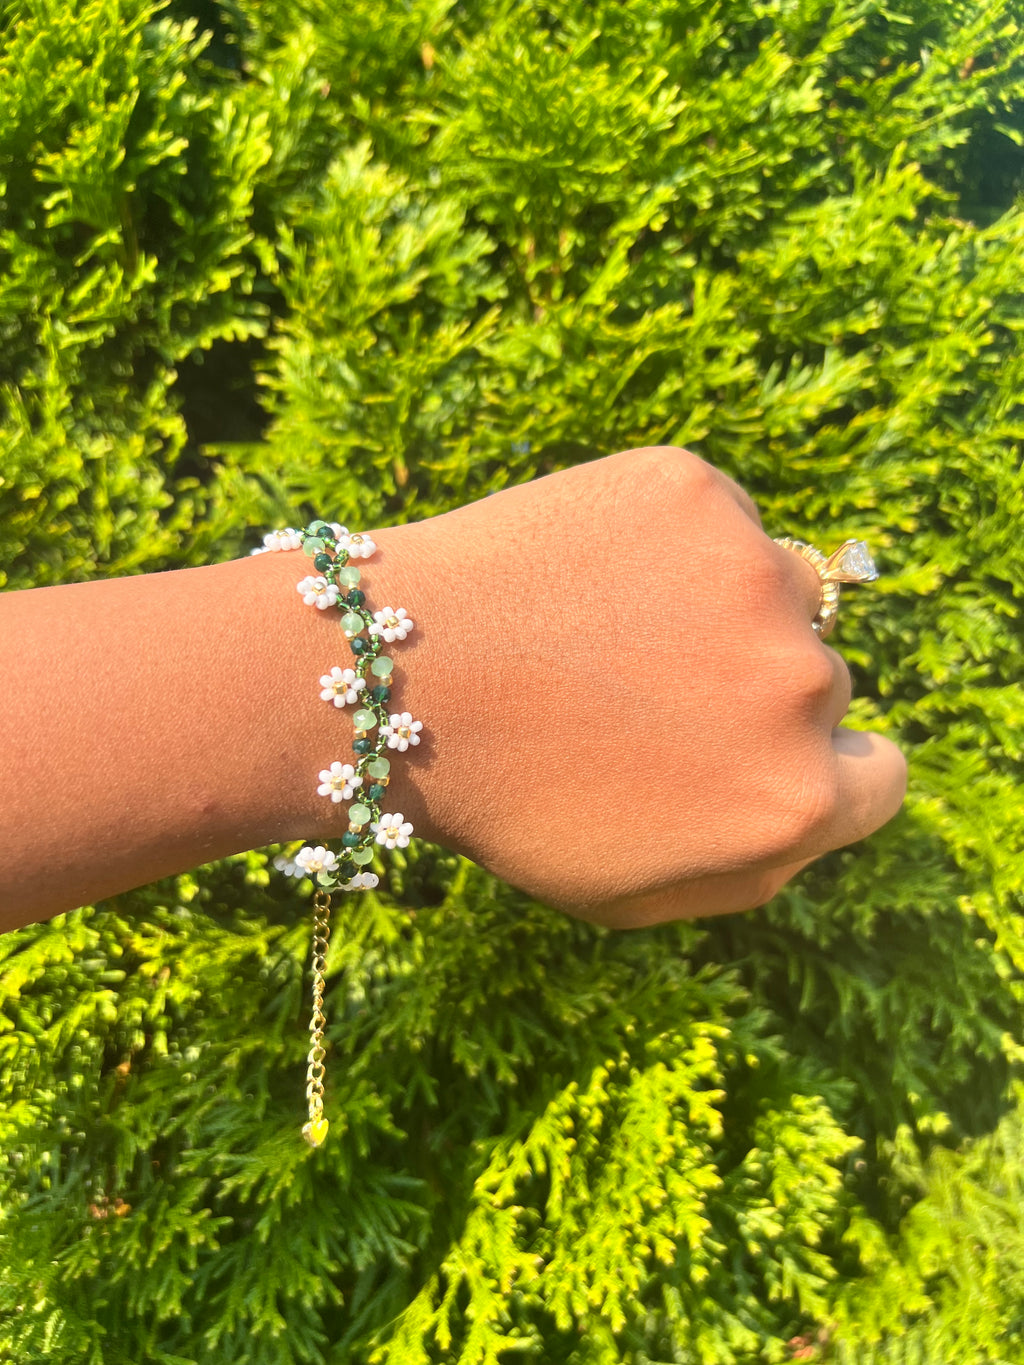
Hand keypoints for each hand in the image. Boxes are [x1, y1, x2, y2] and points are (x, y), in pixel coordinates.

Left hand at [377, 446, 906, 926]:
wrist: (387, 682)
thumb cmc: (502, 799)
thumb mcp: (635, 893)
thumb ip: (759, 859)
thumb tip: (823, 799)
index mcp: (795, 801)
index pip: (878, 776)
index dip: (815, 763)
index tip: (750, 745)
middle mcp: (799, 687)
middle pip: (821, 680)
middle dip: (750, 689)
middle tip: (641, 691)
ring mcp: (751, 576)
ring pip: (777, 588)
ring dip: (721, 606)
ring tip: (607, 629)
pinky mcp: (693, 493)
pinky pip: (719, 518)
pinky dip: (671, 540)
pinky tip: (588, 574)